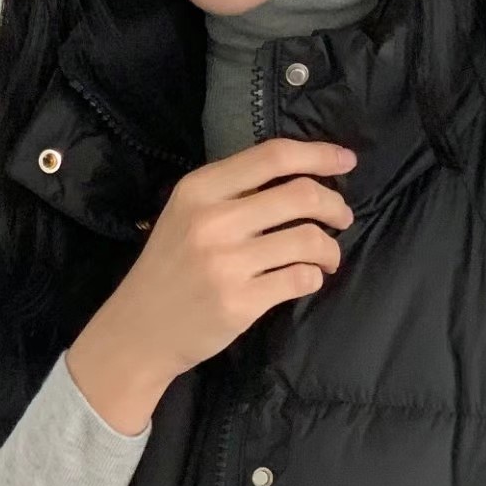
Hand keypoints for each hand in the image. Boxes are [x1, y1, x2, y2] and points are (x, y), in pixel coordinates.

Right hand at [67, 139, 356, 433]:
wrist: (140, 331)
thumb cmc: (170, 269)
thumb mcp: (186, 215)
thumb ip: (232, 193)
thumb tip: (301, 178)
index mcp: (200, 189)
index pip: (273, 156)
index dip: (319, 154)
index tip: (346, 161)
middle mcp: (214, 220)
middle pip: (301, 195)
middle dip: (334, 205)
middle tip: (341, 218)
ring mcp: (227, 263)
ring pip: (308, 240)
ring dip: (330, 248)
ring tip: (327, 257)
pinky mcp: (241, 302)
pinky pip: (300, 279)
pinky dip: (314, 277)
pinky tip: (307, 279)